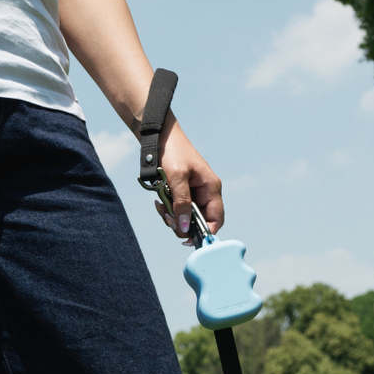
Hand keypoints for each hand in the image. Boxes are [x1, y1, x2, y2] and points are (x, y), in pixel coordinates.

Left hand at [152, 113, 223, 240]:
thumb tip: (184, 227)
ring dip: (173, 218)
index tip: (189, 239)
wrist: (158, 134)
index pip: (216, 219)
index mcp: (211, 188)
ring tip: (160, 208)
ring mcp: (195, 193)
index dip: (206, 233)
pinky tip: (158, 202)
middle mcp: (206, 193)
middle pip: (200, 222)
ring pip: (188, 217)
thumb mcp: (176, 177)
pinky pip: (178, 209)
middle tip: (168, 219)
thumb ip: (181, 203)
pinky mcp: (183, 193)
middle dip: (183, 224)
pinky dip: (168, 210)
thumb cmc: (171, 151)